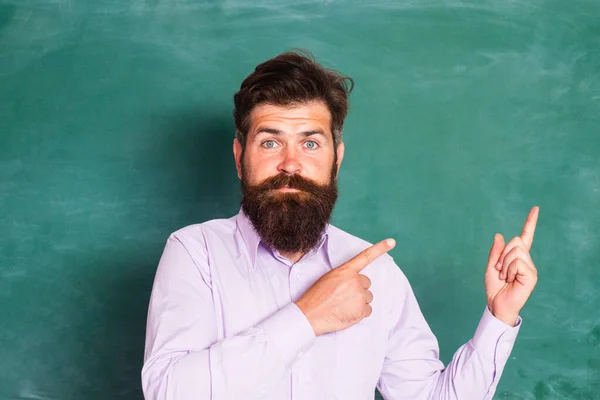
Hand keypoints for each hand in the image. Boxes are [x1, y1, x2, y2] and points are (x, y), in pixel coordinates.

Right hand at [295, 238, 395, 335]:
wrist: (310, 315)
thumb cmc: (316, 296)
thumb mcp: (328, 278)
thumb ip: (344, 276)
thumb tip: (354, 281)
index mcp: (346, 271)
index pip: (365, 256)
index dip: (380, 248)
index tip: (392, 242)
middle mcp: (355, 281)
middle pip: (366, 283)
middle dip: (358, 288)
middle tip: (343, 295)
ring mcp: (360, 296)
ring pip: (367, 297)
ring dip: (359, 301)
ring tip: (343, 305)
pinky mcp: (361, 311)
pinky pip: (368, 310)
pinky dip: (360, 312)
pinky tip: (347, 313)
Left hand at [484, 206, 539, 325]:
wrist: (496, 304)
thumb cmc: (495, 288)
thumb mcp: (491, 266)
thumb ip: (496, 251)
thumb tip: (499, 235)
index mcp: (517, 257)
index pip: (526, 236)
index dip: (530, 222)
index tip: (535, 208)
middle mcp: (526, 260)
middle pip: (516, 241)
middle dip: (503, 254)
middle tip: (500, 270)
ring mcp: (530, 267)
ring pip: (515, 251)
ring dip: (504, 263)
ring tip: (504, 276)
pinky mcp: (532, 275)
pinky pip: (517, 262)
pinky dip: (508, 270)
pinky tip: (510, 280)